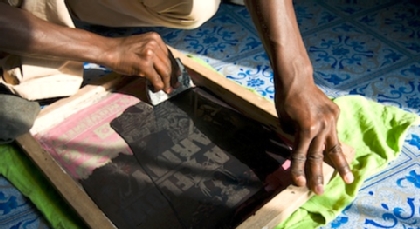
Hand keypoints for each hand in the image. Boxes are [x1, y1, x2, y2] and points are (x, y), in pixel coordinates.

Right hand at [102, 32, 179, 92]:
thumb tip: (164, 66)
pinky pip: (156, 78)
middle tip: (174, 85)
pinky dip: (159, 85)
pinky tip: (158, 89)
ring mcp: (150, 53)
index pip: (169, 54)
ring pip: (165, 71)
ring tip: (167, 89)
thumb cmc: (122, 50)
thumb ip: (154, 52)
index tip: (178, 75)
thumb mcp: (141, 45)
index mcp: (155, 38)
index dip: (174, 67)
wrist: (108, 51)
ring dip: (167, 82)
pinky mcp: (144, 64)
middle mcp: (154, 44)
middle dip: (172, 76)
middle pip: (168, 63)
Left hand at [276, 80, 353, 194]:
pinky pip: (334, 132)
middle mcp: (321, 126)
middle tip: (319, 191)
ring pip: (335, 147)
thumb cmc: (285, 99)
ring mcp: (331, 119)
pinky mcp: (335, 113)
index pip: (301, 154)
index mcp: (305, 128)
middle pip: (319, 155)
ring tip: (347, 179)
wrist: (297, 78)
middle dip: (318, 175)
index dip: (298, 170)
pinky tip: (338, 155)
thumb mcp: (284, 121)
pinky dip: (333, 142)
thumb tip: (301, 146)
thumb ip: (293, 135)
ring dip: (341, 165)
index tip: (299, 183)